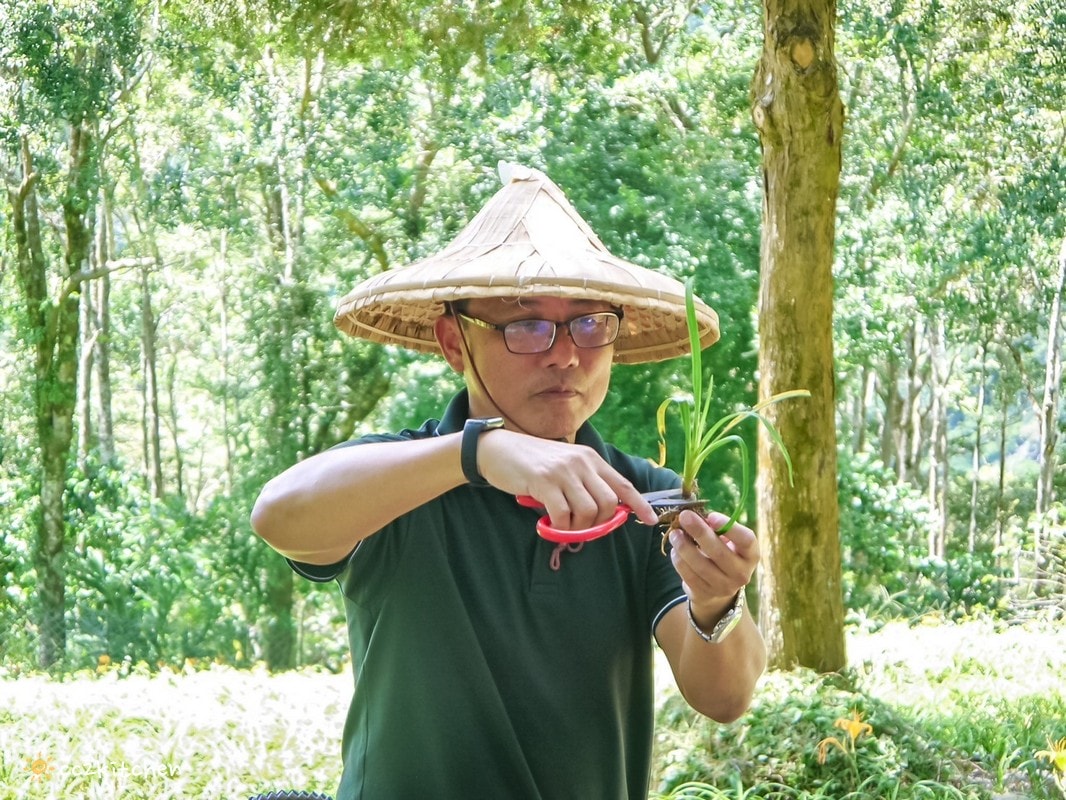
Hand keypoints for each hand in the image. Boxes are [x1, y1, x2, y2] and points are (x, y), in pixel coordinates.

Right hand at [476, 430, 658, 529]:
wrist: (497, 450)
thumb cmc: (532, 463)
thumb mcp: (565, 466)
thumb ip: (584, 483)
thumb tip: (602, 513)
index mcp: (590, 458)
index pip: (623, 484)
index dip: (639, 504)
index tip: (651, 521)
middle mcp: (581, 462)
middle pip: (609, 503)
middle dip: (600, 523)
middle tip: (580, 528)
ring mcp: (563, 471)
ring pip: (588, 512)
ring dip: (576, 527)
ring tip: (560, 525)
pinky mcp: (544, 482)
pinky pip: (563, 515)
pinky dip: (558, 527)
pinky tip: (547, 524)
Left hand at [669, 510, 758, 624]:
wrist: (719, 587)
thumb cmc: (723, 553)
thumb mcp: (727, 541)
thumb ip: (716, 528)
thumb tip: (695, 515)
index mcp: (751, 555)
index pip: (747, 541)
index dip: (730, 528)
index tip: (711, 516)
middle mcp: (741, 573)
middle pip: (720, 552)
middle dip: (700, 532)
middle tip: (684, 517)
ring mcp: (724, 587)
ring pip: (700, 566)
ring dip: (684, 547)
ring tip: (675, 534)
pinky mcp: (705, 595)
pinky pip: (688, 576)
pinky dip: (679, 561)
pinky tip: (675, 550)